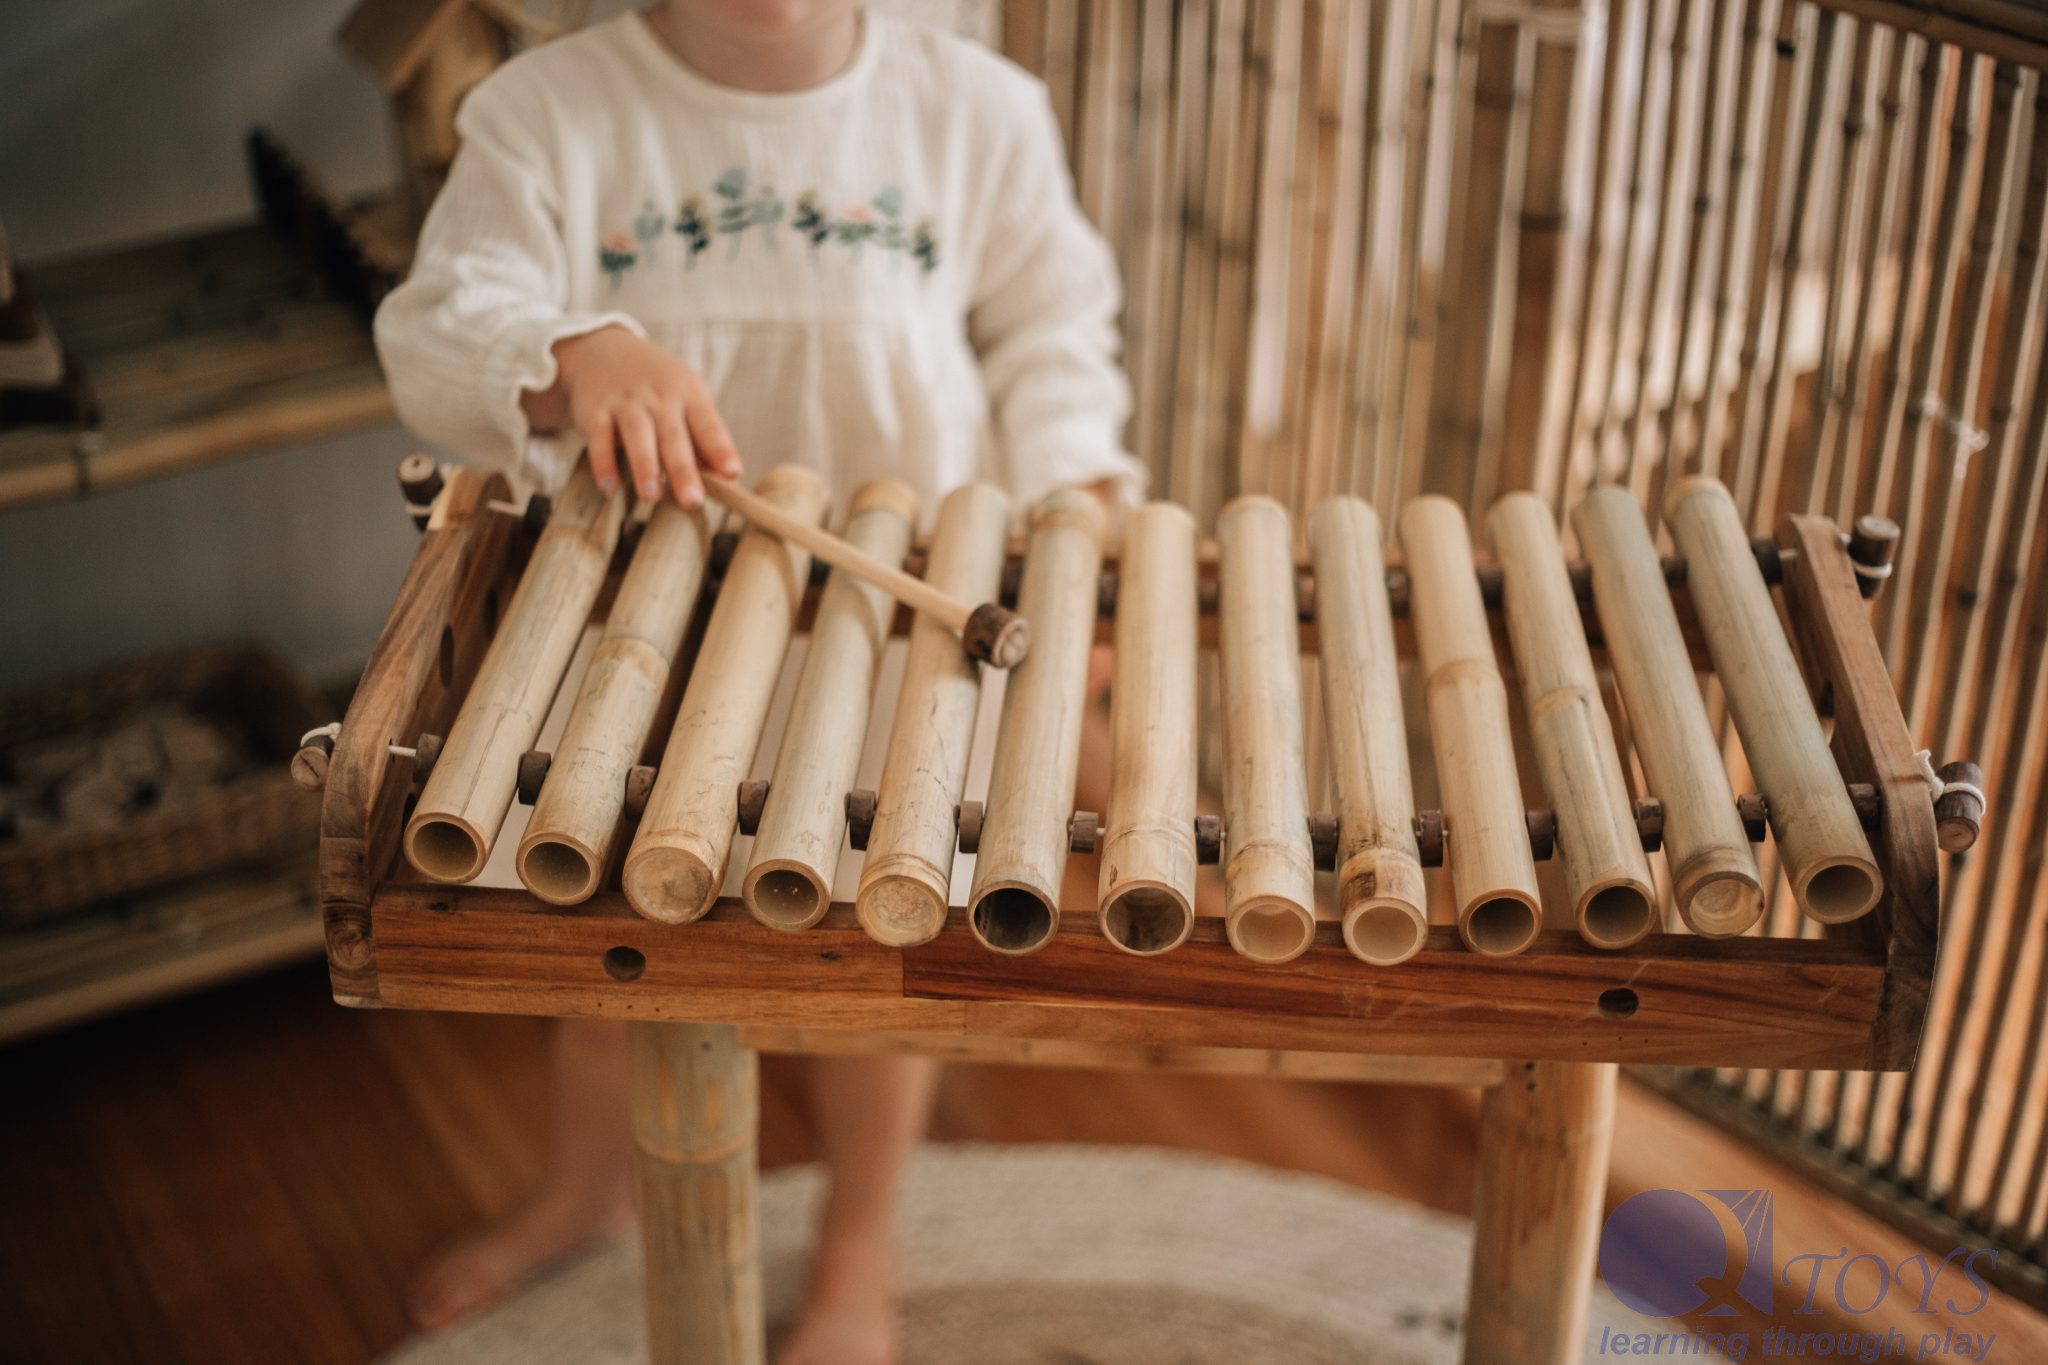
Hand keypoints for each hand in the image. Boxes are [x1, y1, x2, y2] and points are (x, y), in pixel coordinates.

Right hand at [522, 326, 740, 506]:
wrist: (604, 351)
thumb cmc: (657, 388)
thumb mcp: (685, 400)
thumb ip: (703, 438)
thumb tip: (727, 476)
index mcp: (689, 394)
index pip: (708, 423)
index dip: (720, 448)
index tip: (732, 473)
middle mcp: (659, 396)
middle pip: (673, 434)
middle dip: (683, 469)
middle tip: (692, 500)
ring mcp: (626, 402)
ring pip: (637, 433)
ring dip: (644, 465)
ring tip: (651, 497)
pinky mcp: (595, 410)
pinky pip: (599, 436)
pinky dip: (603, 461)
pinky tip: (609, 485)